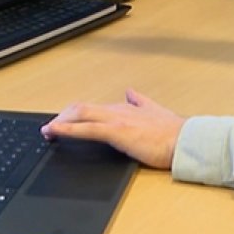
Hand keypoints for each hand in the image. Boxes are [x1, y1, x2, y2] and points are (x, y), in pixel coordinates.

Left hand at [41, 88, 185, 168]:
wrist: (185, 141)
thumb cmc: (174, 133)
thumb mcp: (155, 111)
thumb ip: (141, 101)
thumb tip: (131, 92)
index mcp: (126, 107)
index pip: (94, 108)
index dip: (76, 113)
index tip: (65, 120)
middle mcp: (118, 109)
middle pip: (82, 108)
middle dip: (63, 116)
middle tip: (51, 127)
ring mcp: (117, 119)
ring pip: (80, 114)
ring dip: (61, 121)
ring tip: (47, 130)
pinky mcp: (117, 131)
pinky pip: (86, 128)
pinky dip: (67, 129)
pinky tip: (55, 132)